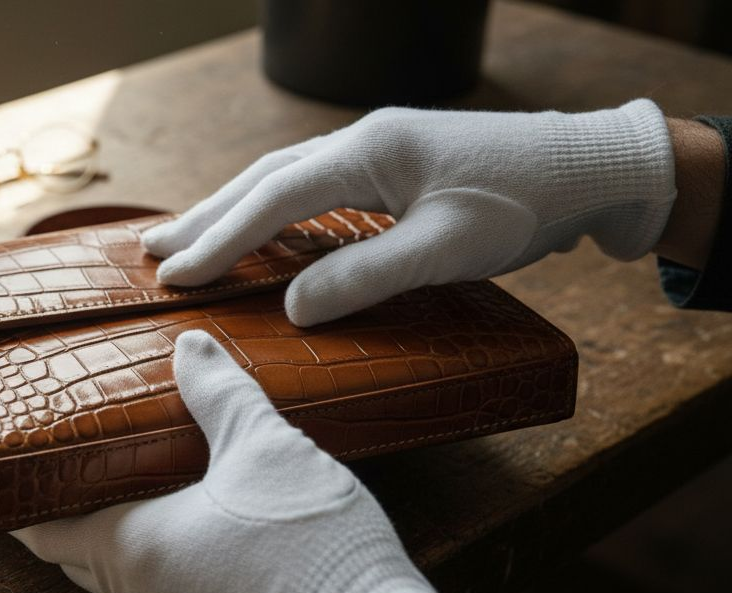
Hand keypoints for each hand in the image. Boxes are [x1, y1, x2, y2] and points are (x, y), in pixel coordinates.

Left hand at [12, 330, 486, 592]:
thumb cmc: (309, 546)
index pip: (45, 530)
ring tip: (122, 472)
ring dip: (112, 526)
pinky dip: (155, 546)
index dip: (21, 499)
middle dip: (65, 508)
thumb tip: (189, 348)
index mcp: (131, 550)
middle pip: (77, 553)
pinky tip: (185, 508)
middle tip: (64, 457)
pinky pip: (164, 582)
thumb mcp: (263, 446)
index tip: (7, 467)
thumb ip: (219, 392)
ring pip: (122, 570)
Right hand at [145, 100, 675, 325]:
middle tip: (151, 253)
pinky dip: (267, 209)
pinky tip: (254, 229)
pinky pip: (307, 186)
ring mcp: (373, 148)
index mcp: (368, 153)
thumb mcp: (445, 250)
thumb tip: (293, 308)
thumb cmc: (521, 206)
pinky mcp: (387, 165)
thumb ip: (365, 276)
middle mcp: (360, 141)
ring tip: (182, 239)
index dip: (220, 241)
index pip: (273, 200)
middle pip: (261, 180)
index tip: (175, 278)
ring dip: (228, 210)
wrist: (583, 168)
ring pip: (280, 178)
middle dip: (204, 218)